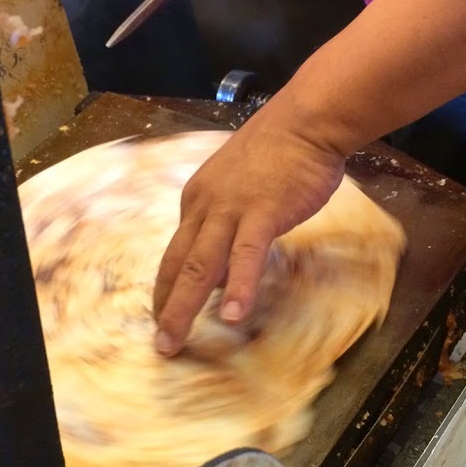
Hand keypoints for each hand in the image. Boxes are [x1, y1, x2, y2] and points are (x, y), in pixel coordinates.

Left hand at [153, 104, 346, 355]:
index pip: (177, 252)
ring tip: (175, 340)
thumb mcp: (239, 190)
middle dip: (166, 308)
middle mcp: (204, 207)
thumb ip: (227, 227)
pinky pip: (245, 256)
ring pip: (200, 266)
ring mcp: (230, 210)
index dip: (168, 288)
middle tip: (161, 344)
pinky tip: (234, 315)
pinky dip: (238, 287)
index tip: (163, 315)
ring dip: (184, 306)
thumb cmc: (278, 154)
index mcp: (197, 201)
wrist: (304, 122)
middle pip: (178, 265)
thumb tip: (223, 269)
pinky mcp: (261, 213)